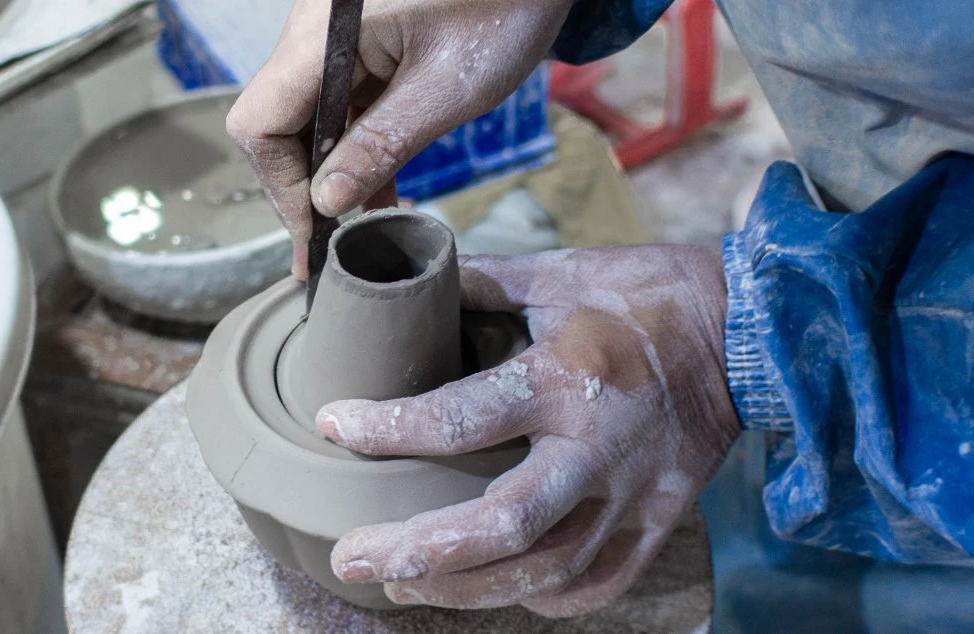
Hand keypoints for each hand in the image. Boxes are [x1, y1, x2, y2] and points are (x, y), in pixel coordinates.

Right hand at [226, 0, 572, 277]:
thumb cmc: (505, 6)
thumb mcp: (446, 89)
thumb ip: (381, 145)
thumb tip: (327, 202)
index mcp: (324, 32)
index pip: (262, 122)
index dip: (283, 187)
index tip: (316, 233)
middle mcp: (316, 31)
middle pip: (278, 123)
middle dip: (303, 189)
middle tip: (330, 246)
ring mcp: (336, 38)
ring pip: (310, 119)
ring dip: (332, 175)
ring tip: (358, 230)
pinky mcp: (361, 45)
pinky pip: (342, 104)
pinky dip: (356, 149)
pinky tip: (379, 192)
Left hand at [315, 245, 739, 616]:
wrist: (746, 328)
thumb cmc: (647, 292)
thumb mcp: (558, 274)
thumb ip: (482, 285)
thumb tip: (417, 287)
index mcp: (565, 376)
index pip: (459, 417)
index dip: (385, 428)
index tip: (333, 425)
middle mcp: (596, 446)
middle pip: (501, 524)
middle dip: (417, 551)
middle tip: (351, 559)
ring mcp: (633, 492)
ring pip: (546, 570)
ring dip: (467, 588)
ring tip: (405, 584)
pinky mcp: (661, 518)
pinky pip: (602, 582)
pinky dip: (548, 598)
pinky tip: (503, 592)